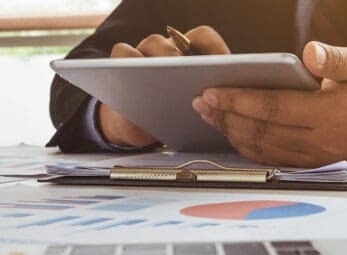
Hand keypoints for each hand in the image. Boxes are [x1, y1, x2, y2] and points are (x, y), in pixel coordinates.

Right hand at [99, 26, 231, 146]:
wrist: (139, 125)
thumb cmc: (172, 112)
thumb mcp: (194, 106)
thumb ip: (208, 97)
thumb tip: (224, 100)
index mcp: (191, 53)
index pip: (205, 37)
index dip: (215, 48)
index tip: (222, 65)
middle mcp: (170, 48)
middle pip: (179, 39)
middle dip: (188, 58)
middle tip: (194, 76)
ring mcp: (146, 52)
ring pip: (153, 42)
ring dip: (163, 59)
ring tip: (168, 80)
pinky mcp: (122, 61)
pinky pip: (123, 51)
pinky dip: (129, 60)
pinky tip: (138, 80)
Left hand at [192, 42, 346, 167]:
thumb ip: (335, 59)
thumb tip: (309, 53)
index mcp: (331, 114)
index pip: (274, 108)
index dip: (239, 100)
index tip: (212, 91)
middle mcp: (321, 141)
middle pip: (261, 132)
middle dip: (226, 116)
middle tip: (200, 102)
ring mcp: (317, 156)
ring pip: (264, 148)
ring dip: (232, 133)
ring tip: (210, 115)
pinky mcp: (315, 163)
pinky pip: (274, 158)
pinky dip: (249, 146)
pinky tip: (233, 132)